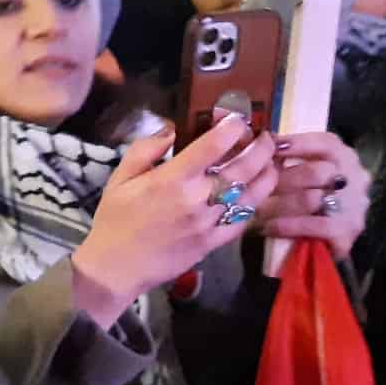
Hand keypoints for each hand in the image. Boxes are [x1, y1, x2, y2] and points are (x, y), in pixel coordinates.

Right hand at [71, 116, 279, 329]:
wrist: (117, 266)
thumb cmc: (115, 219)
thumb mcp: (120, 177)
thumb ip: (145, 149)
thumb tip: (172, 129)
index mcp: (171, 178)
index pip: (212, 145)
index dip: (231, 127)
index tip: (238, 118)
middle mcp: (196, 198)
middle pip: (243, 167)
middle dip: (260, 147)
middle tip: (266, 137)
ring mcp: (209, 222)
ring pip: (251, 194)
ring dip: (267, 174)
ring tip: (271, 162)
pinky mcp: (215, 242)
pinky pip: (244, 220)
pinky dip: (256, 204)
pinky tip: (258, 193)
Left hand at [256, 130, 369, 262]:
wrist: (319, 244)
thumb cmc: (303, 200)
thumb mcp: (300, 173)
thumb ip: (288, 158)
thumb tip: (261, 144)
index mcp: (346, 159)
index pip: (328, 143)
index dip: (298, 143)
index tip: (270, 144)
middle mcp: (357, 180)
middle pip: (318, 171)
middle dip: (282, 178)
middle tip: (256, 183)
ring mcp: (355, 208)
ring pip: (313, 199)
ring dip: (279, 204)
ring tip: (256, 208)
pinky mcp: (348, 233)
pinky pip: (315, 226)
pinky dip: (289, 225)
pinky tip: (269, 227)